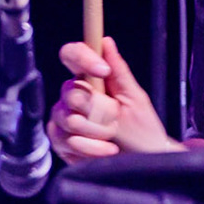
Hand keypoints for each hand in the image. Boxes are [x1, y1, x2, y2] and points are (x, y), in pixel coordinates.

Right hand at [47, 36, 180, 160]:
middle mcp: (74, 95)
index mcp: (92, 78)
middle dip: (97, 109)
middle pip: (69, 91)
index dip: (82, 57)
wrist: (142, 162)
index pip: (72, 55)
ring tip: (112, 137)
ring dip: (96, 131)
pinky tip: (105, 150)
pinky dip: (89, 148)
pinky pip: (64, 140)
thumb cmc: (142, 129)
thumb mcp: (135, 99)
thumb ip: (119, 72)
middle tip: (115, 120)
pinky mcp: (61, 141)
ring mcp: (64, 119)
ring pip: (66, 118)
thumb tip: (106, 41)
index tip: (102, 70)